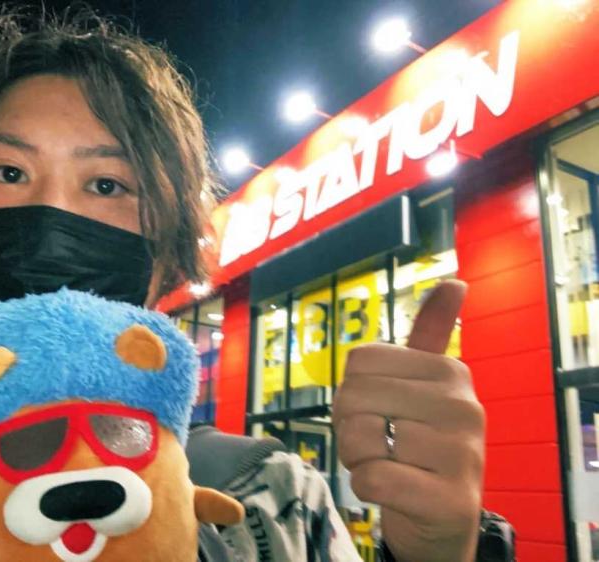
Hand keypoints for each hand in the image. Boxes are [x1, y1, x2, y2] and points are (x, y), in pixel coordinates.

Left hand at [332, 280, 483, 561]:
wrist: (441, 517)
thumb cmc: (420, 442)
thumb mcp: (424, 385)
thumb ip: (432, 333)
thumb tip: (455, 280)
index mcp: (449, 371)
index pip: (359, 361)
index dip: (353, 390)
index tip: (380, 409)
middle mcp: (462, 405)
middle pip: (353, 396)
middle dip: (350, 425)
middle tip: (380, 442)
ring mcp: (461, 453)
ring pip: (360, 438)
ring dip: (358, 458)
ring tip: (389, 464)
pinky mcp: (447, 499)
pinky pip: (371, 478)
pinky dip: (366, 486)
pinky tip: (393, 490)